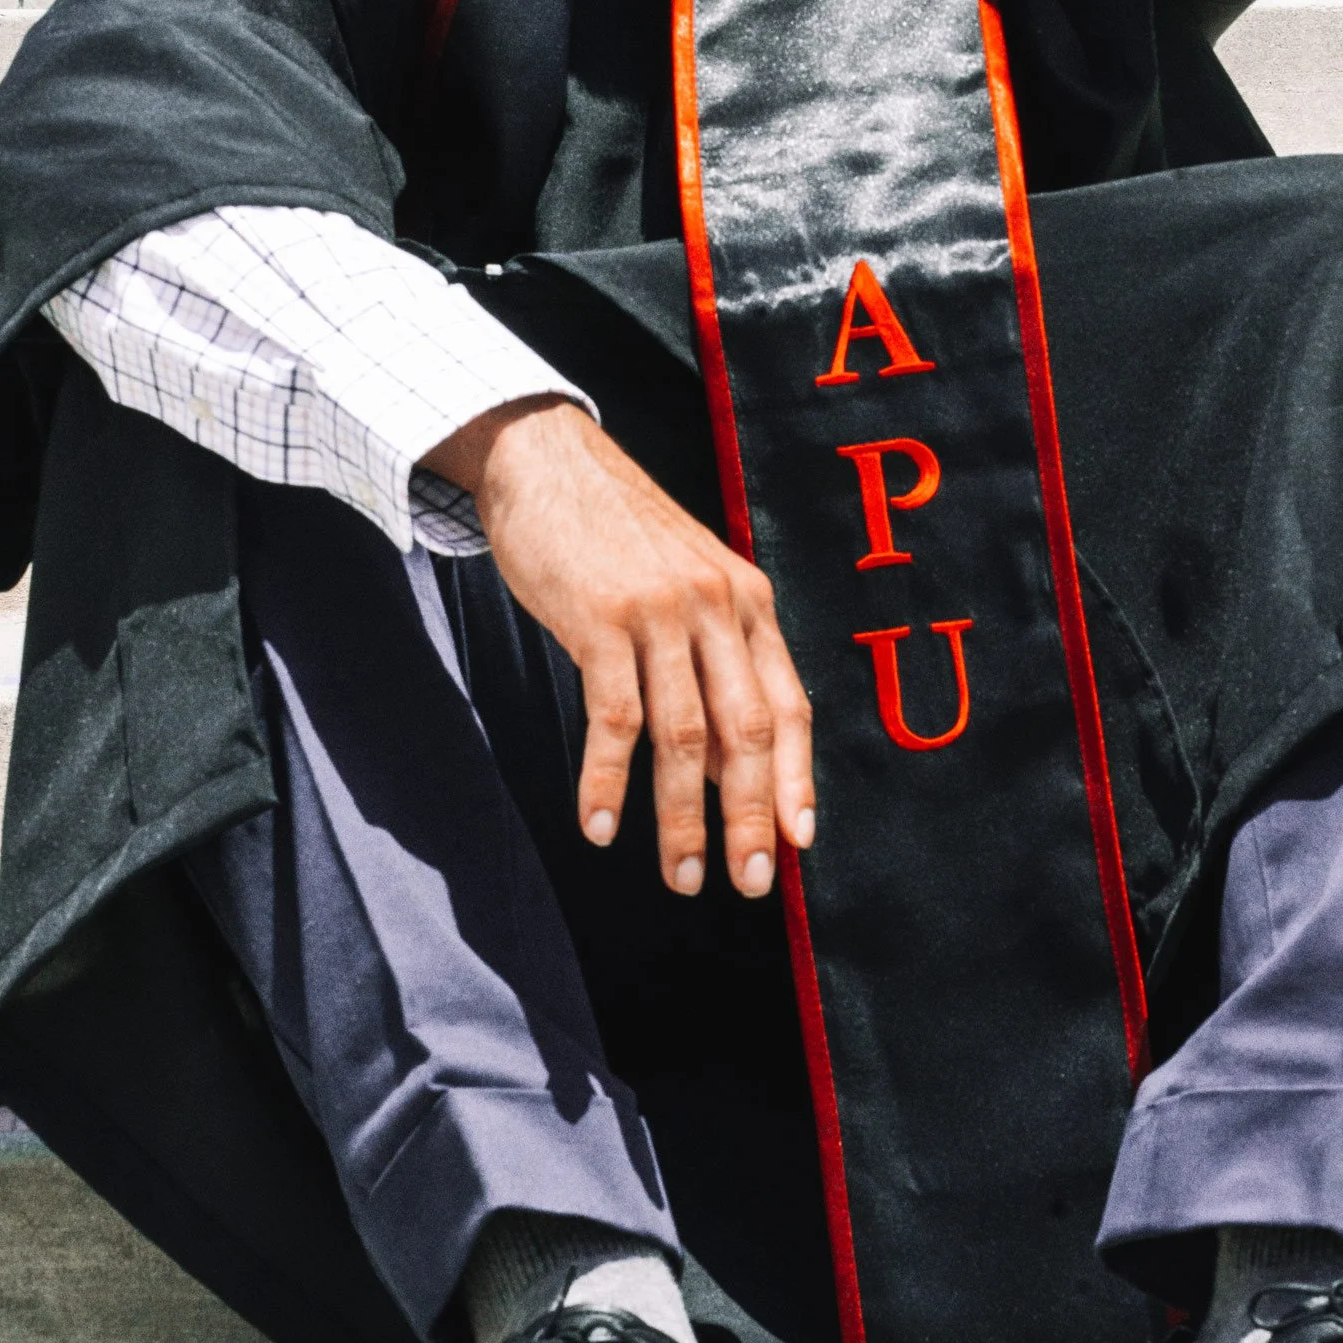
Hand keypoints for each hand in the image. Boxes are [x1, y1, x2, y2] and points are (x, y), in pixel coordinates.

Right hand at [424, 396, 813, 897]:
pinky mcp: (604, 618)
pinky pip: (613, 717)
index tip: (796, 842)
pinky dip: (609, 781)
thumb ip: (708, 667)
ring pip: (684, 736)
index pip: (791, 706)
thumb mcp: (682, 587)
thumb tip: (717, 769)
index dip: (796, 780)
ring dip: (682, 817)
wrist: (547, 459)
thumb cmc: (614, 534)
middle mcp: (717, 605)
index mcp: (748, 602)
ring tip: (680, 875)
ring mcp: (662, 611)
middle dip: (750, 817)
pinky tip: (601, 825)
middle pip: (749, 731)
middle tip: (747, 883)